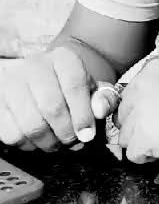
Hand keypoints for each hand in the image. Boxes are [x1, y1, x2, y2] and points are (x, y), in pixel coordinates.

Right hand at [0, 48, 117, 151]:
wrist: (35, 82)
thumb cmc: (69, 90)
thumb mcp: (91, 89)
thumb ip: (102, 99)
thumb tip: (100, 110)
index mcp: (63, 58)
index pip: (75, 85)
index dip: (83, 115)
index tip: (87, 135)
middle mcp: (34, 64)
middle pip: (52, 108)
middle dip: (66, 133)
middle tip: (71, 142)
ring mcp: (11, 81)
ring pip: (31, 125)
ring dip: (47, 142)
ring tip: (55, 142)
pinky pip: (12, 134)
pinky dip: (27, 144)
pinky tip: (35, 139)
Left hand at [115, 57, 158, 164]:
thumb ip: (158, 90)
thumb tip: (142, 112)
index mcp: (151, 71)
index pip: (129, 97)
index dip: (143, 112)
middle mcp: (140, 87)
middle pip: (123, 117)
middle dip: (139, 128)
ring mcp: (139, 111)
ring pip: (125, 137)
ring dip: (143, 143)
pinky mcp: (143, 136)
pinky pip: (133, 155)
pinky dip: (148, 158)